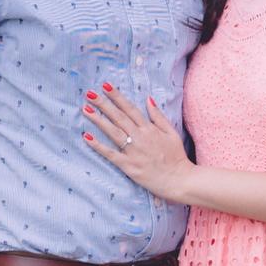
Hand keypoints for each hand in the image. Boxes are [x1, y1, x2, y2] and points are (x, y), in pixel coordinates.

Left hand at [82, 83, 191, 199]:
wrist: (179, 179)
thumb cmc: (176, 157)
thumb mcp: (171, 132)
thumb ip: (158, 116)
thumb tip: (148, 99)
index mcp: (149, 128)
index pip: (130, 108)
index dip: (117, 96)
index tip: (105, 86)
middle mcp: (140, 137)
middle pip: (118, 117)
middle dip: (103, 104)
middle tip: (90, 93)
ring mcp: (133, 151)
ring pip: (113, 132)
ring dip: (98, 120)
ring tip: (86, 109)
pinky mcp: (129, 166)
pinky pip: (111, 154)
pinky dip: (99, 146)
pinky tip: (87, 137)